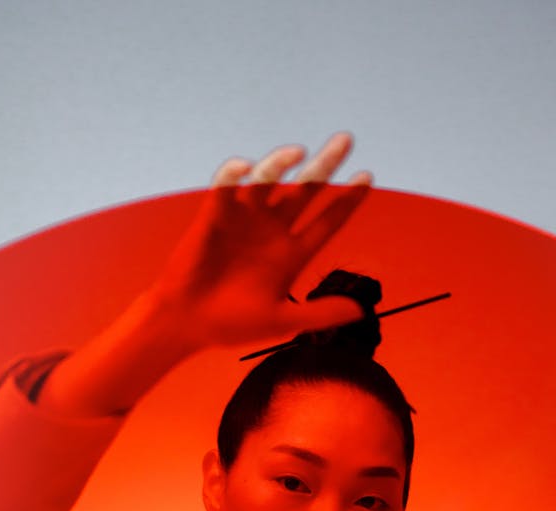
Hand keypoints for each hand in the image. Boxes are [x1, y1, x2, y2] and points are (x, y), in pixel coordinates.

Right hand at [149, 132, 371, 351]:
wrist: (188, 324)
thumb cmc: (232, 324)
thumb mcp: (283, 321)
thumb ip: (320, 314)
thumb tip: (361, 312)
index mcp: (292, 254)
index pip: (327, 221)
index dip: (348, 200)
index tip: (368, 177)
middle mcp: (272, 230)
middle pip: (306, 190)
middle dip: (326, 164)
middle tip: (346, 140)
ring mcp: (244, 219)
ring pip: (269, 180)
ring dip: (283, 162)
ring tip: (299, 153)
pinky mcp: (215, 215)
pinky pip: (226, 187)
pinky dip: (234, 174)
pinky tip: (245, 168)